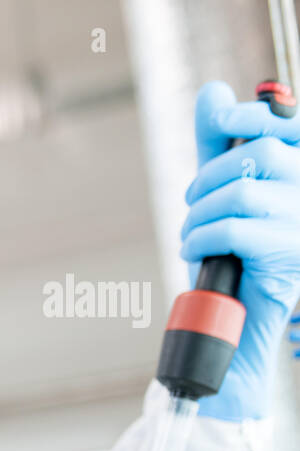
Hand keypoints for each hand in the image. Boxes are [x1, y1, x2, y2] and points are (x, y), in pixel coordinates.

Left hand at [180, 81, 299, 418]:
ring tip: (192, 236)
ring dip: (198, 213)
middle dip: (208, 175)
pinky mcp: (288, 258)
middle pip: (260, 153)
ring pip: (241, 191)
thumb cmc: (227, 260)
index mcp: (299, 177)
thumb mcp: (217, 195)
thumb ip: (218, 145)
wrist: (230, 326)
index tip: (221, 120)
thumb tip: (213, 92)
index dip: (253, 114)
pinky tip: (195, 251)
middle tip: (192, 204)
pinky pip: (234, 228)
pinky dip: (200, 238)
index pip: (288, 125)